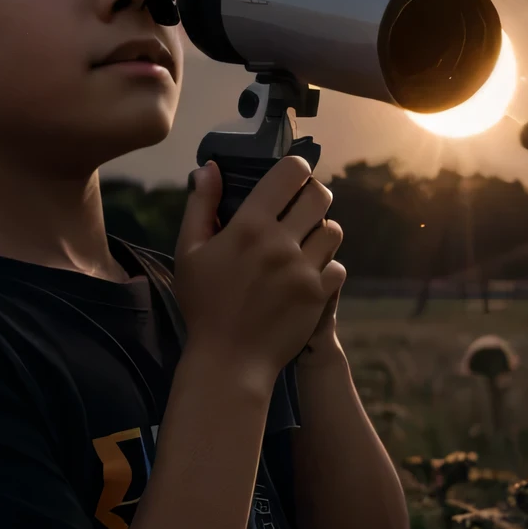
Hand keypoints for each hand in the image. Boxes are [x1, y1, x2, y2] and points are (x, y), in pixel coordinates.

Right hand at [174, 155, 345, 394]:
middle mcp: (281, 242)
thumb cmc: (204, 304)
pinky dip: (326, 267)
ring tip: (305, 243)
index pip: (291, 174)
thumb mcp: (189, 252)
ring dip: (321, 232)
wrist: (229, 360)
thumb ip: (201, 206)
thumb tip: (210, 168)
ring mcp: (303, 269)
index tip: (291, 178)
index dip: (296, 169)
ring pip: (334, 231)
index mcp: (249, 225)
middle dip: (313, 196)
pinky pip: (338, 266)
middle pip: (320, 196)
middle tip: (300, 209)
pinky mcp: (318, 295)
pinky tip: (308, 274)